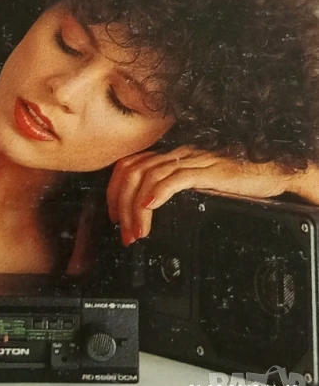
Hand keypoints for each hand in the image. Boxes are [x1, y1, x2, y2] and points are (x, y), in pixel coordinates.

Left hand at [106, 145, 307, 245]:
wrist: (271, 171)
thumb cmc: (237, 179)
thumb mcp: (198, 184)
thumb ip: (177, 189)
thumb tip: (152, 211)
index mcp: (173, 156)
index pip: (130, 164)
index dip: (114, 189)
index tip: (114, 215)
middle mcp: (178, 154)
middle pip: (133, 170)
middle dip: (120, 203)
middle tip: (123, 231)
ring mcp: (192, 160)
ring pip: (149, 177)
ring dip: (136, 207)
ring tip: (137, 231)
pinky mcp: (208, 171)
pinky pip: (176, 178)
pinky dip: (158, 193)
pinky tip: (150, 207)